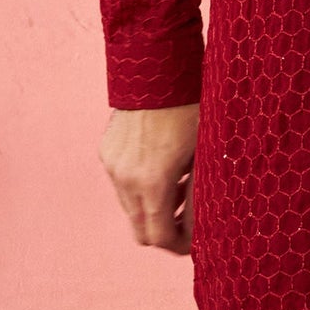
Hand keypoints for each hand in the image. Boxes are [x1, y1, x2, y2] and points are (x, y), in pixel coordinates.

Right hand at [98, 102, 200, 253]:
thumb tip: (201, 227)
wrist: (157, 64)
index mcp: (152, 182)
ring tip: (179, 186)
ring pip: (129, 207)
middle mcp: (125, 178)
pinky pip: (121, 183)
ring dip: (152, 207)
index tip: (195, 241)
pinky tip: (162, 165)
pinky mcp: (106, 151)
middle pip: (139, 230)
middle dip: (164, 230)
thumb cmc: (190, 106)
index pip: (159, 237)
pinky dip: (140, 186)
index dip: (179, 245)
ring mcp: (111, 165)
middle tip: (188, 220)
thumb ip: (199, 193)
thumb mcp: (203, 152)